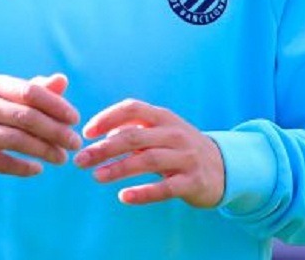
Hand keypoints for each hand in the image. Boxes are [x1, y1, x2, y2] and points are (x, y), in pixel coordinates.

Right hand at [0, 73, 81, 187]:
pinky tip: (38, 169)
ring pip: (16, 139)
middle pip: (26, 116)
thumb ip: (37, 92)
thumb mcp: (10, 102)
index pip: (30, 91)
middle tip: (75, 143)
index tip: (76, 119)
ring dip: (44, 150)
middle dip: (55, 131)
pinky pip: (1, 161)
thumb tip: (62, 80)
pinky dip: (23, 167)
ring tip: (62, 158)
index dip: (56, 105)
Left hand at [74, 98, 224, 207]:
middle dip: (104, 148)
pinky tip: (124, 197)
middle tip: (81, 160)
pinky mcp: (192, 181)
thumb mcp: (161, 131)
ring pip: (147, 160)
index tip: (87, 132)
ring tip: (96, 176)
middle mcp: (174, 133)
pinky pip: (165, 188)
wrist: (223, 166)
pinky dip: (144, 192)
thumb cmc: (180, 148)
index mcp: (163, 117)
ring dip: (119, 168)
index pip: (132, 108)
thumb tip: (102, 134)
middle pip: (134, 136)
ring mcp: (185, 157)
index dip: (107, 117)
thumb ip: (135, 130)